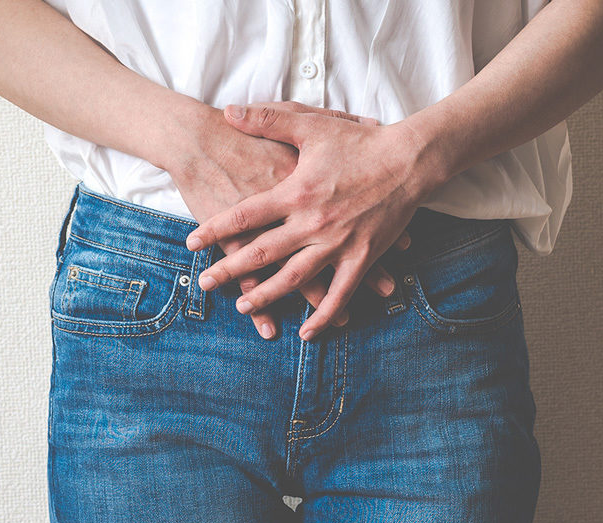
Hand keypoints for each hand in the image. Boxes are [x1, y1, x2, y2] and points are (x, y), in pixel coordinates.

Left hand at [185, 101, 437, 340]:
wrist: (410, 158)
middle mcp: (313, 222)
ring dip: (268, 295)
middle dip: (230, 271)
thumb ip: (268, 120)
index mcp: (296, 191)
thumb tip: (229, 111)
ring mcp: (338, 243)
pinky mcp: (363, 257)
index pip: (246, 216)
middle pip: (263, 253)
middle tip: (205, 284)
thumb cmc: (361, 141)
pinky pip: (340, 293)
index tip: (191, 243)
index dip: (216, 229)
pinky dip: (324, 315)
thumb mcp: (311, 124)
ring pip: (296, 278)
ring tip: (244, 307)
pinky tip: (308, 331)